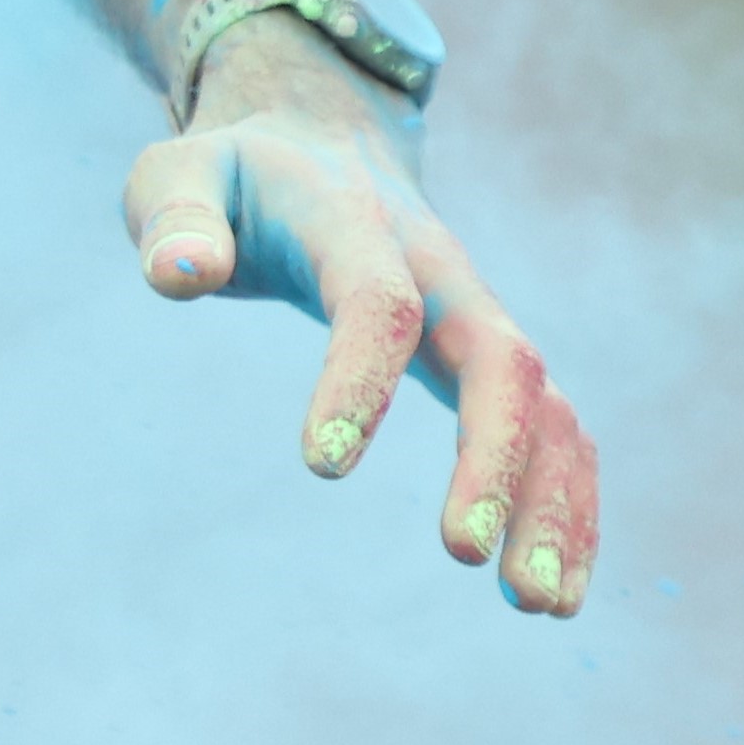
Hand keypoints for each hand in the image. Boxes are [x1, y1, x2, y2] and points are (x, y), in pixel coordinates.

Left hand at [124, 22, 595, 617]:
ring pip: (548, 404)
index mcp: (353, 222)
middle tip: (463, 556)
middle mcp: (440, 270)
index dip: (356, 379)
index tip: (319, 466)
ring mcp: (477, 314)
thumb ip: (173, 219)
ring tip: (537, 606)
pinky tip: (557, 593)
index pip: (375, 299)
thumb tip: (178, 274)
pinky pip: (557, 429)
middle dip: (494, 456)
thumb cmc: (235, 177)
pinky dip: (569, 505)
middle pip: (499, 356)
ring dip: (553, 501)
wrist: (321, 138)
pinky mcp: (492, 358)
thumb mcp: (176, 173)